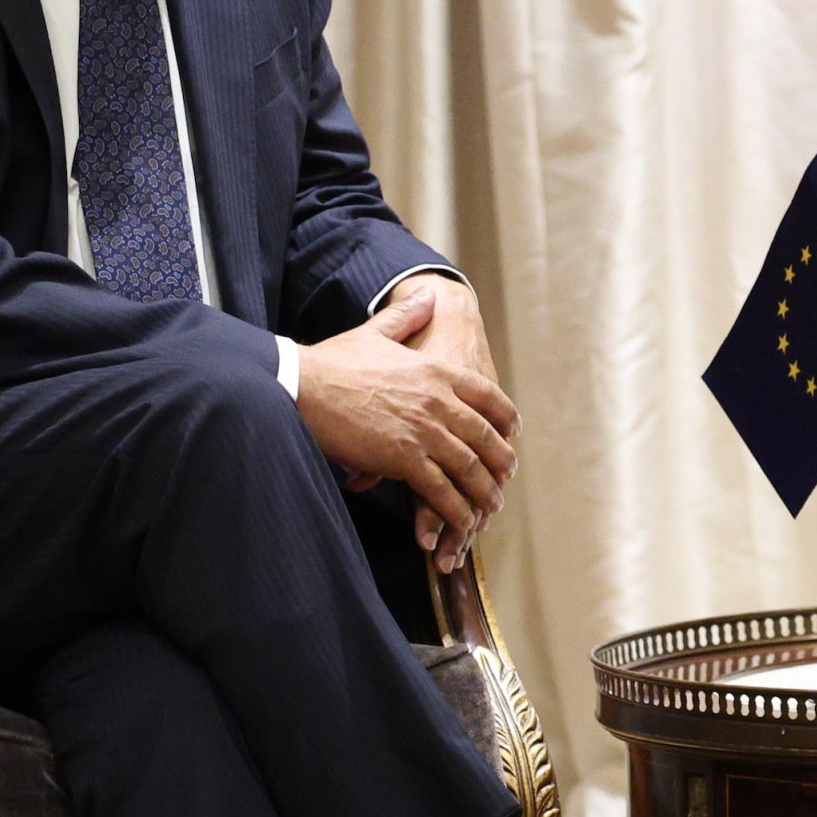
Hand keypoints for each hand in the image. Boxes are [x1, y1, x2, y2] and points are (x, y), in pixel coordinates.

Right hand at [298, 275, 518, 568]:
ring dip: (483, 492)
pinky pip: (441, 490)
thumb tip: (427, 294)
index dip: (505, 417)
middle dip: (500, 461)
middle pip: (485, 437)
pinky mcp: (404, 458)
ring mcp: (424, 431)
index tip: (513, 432)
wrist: (303, 385)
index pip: (488, 395)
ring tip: (490, 507)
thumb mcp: (376, 331)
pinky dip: (457, 509)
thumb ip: (407, 316)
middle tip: (506, 475)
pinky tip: (464, 522)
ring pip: (469, 467)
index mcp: (437, 370)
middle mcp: (439, 400)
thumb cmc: (333, 361)